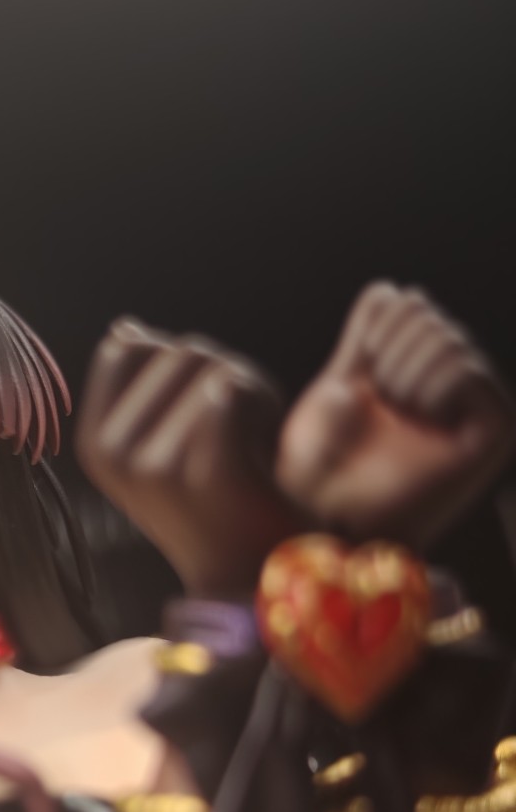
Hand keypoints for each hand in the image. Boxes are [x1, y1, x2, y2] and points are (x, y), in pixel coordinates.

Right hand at [76, 319, 303, 596]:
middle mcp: (111, 453)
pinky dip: (263, 408)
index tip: (200, 410)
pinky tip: (265, 450)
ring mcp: (149, 465)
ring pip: (211, 366)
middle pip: (177, 350)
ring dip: (251, 392)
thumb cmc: (218, 501)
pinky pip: (230, 390)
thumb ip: (142, 384)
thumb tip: (125, 328)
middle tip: (239, 432)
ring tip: (252, 445)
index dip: (178, 362)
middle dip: (222, 374)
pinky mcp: (196, 472)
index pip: (129, 346)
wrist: (254, 575)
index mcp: (93, 443)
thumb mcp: (162, 440)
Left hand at [276, 283, 514, 547]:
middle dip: (384, 355)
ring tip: (396, 417)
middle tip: (378, 407)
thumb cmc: (319, 468)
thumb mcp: (334, 389)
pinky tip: (419, 419)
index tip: (355, 382)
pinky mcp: (492, 431)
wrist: (327, 520)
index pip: (396, 300)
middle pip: (421, 310)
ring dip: (403, 375)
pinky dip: (432, 387)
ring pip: (444, 336)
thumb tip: (389, 291)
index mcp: (408, 370)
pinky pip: (466, 370)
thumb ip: (361, 340)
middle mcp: (445, 383)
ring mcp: (472, 406)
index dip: (365, 335)